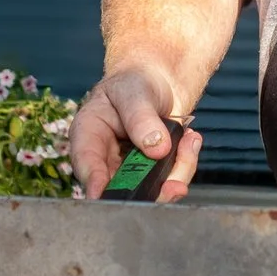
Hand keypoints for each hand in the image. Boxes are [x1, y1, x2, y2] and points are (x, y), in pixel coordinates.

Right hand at [68, 68, 203, 202]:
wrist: (157, 83)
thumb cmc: (135, 83)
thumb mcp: (134, 92)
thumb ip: (141, 117)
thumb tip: (156, 148)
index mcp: (88, 135)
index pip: (85, 161)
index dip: (93, 181)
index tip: (103, 193)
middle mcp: (105, 159)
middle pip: (119, 187)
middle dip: (150, 191)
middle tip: (176, 186)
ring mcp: (129, 170)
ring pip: (148, 190)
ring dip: (177, 174)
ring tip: (190, 140)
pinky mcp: (152, 173)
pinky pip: (169, 180)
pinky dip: (185, 165)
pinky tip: (190, 140)